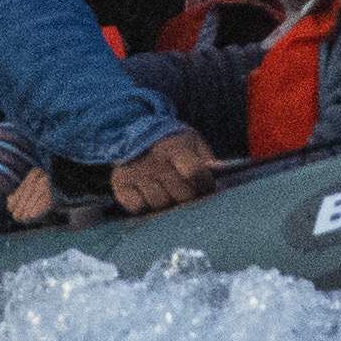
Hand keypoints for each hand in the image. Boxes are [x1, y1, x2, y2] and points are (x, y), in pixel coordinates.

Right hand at [107, 128, 221, 215]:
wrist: (133, 133)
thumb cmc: (170, 143)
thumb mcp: (192, 141)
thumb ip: (207, 157)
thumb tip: (220, 171)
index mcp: (174, 148)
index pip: (194, 171)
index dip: (205, 184)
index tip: (206, 187)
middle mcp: (154, 161)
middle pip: (180, 194)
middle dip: (189, 198)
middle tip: (188, 195)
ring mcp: (136, 173)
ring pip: (160, 203)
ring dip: (167, 203)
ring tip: (168, 195)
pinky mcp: (120, 184)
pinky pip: (137, 206)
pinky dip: (144, 206)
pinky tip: (148, 197)